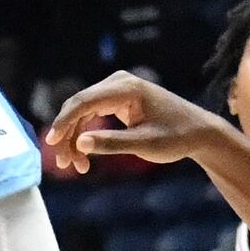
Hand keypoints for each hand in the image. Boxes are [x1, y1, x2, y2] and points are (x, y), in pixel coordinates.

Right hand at [44, 72, 228, 174]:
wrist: (198, 131)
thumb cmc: (177, 136)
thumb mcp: (146, 145)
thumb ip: (113, 143)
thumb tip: (81, 144)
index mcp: (127, 88)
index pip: (84, 101)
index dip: (64, 122)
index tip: (51, 143)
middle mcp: (118, 83)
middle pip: (79, 107)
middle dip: (68, 136)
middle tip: (64, 164)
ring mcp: (117, 90)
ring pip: (82, 113)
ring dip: (75, 139)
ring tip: (77, 167)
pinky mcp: (117, 100)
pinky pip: (92, 115)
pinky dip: (86, 135)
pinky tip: (84, 158)